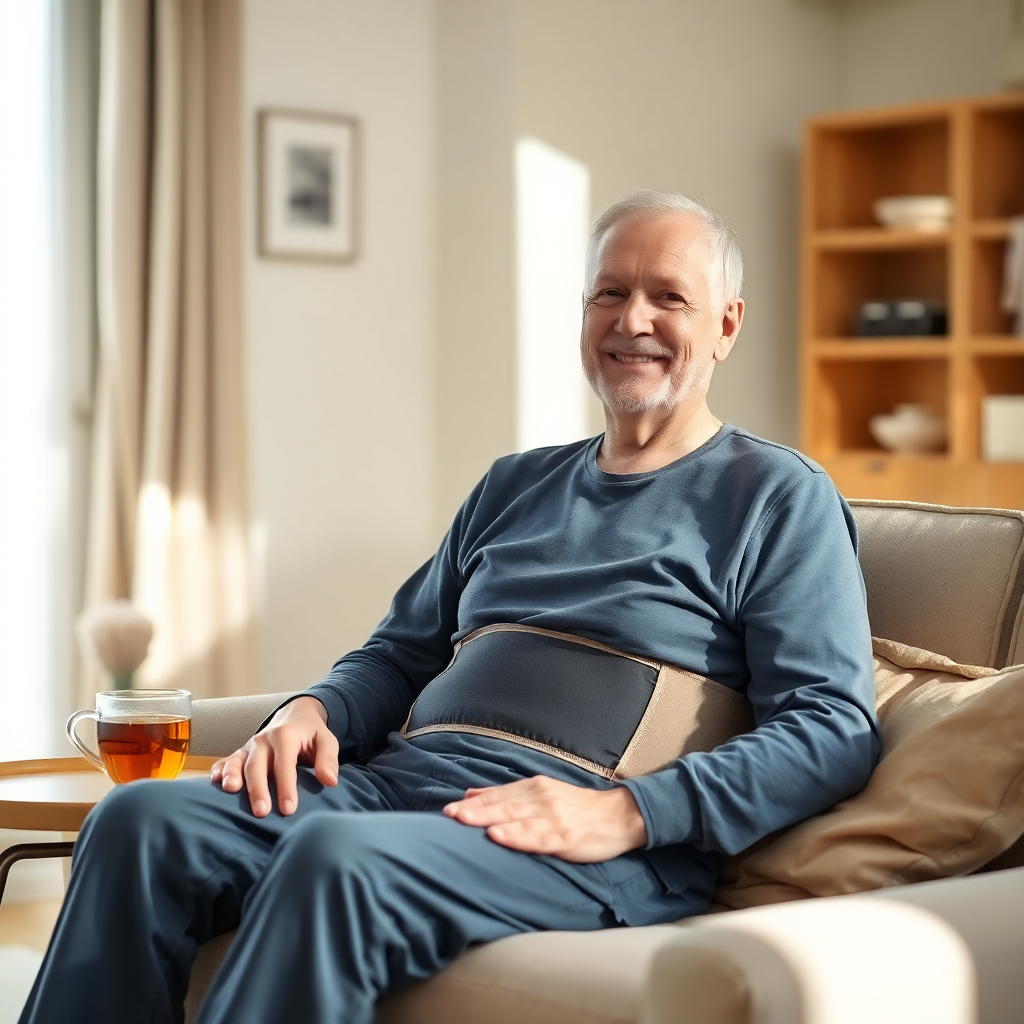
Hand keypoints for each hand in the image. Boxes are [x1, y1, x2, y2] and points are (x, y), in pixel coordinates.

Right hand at [210, 696, 337, 816]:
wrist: (295, 716)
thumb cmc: (312, 734)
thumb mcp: (327, 741)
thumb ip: (329, 759)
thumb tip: (330, 781)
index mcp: (285, 736)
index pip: (285, 764)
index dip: (286, 787)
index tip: (289, 809)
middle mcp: (264, 739)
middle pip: (257, 765)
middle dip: (258, 789)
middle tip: (261, 812)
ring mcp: (250, 746)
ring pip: (237, 761)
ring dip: (232, 776)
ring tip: (230, 791)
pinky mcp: (241, 753)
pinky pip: (226, 761)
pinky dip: (218, 770)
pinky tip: (214, 783)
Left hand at [442, 776, 647, 862]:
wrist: (620, 816)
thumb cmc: (578, 808)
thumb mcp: (542, 794)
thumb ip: (507, 794)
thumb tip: (471, 793)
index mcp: (535, 788)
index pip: (498, 795)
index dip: (473, 803)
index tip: (449, 809)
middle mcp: (542, 799)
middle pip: (502, 804)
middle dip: (474, 811)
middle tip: (450, 815)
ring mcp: (553, 818)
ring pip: (516, 818)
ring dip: (488, 819)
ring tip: (465, 822)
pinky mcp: (565, 837)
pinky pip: (537, 838)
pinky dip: (517, 836)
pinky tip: (500, 837)